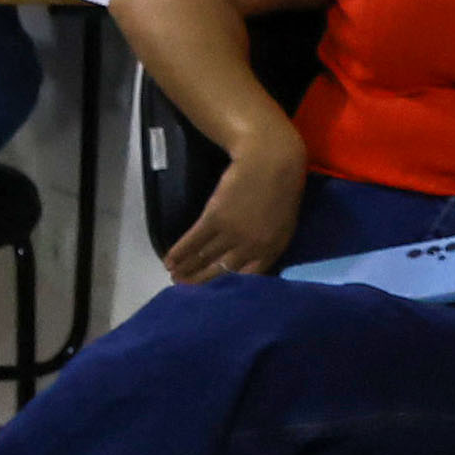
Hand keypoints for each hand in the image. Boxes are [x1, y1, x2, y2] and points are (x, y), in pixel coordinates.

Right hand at [165, 133, 308, 283]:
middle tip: (184, 287)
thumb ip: (267, 244)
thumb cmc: (283, 189)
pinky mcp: (214, 218)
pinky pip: (194, 240)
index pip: (246, 278)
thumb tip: (246, 259)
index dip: (226, 286)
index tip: (212, 293)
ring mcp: (232, 233)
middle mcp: (251, 246)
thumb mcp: (284, 224)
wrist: (271, 161)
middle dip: (201, 281)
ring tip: (173, 275)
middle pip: (222, 271)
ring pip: (205, 257)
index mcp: (272, 249)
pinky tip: (169, 259)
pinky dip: (180, 251)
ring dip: (186, 268)